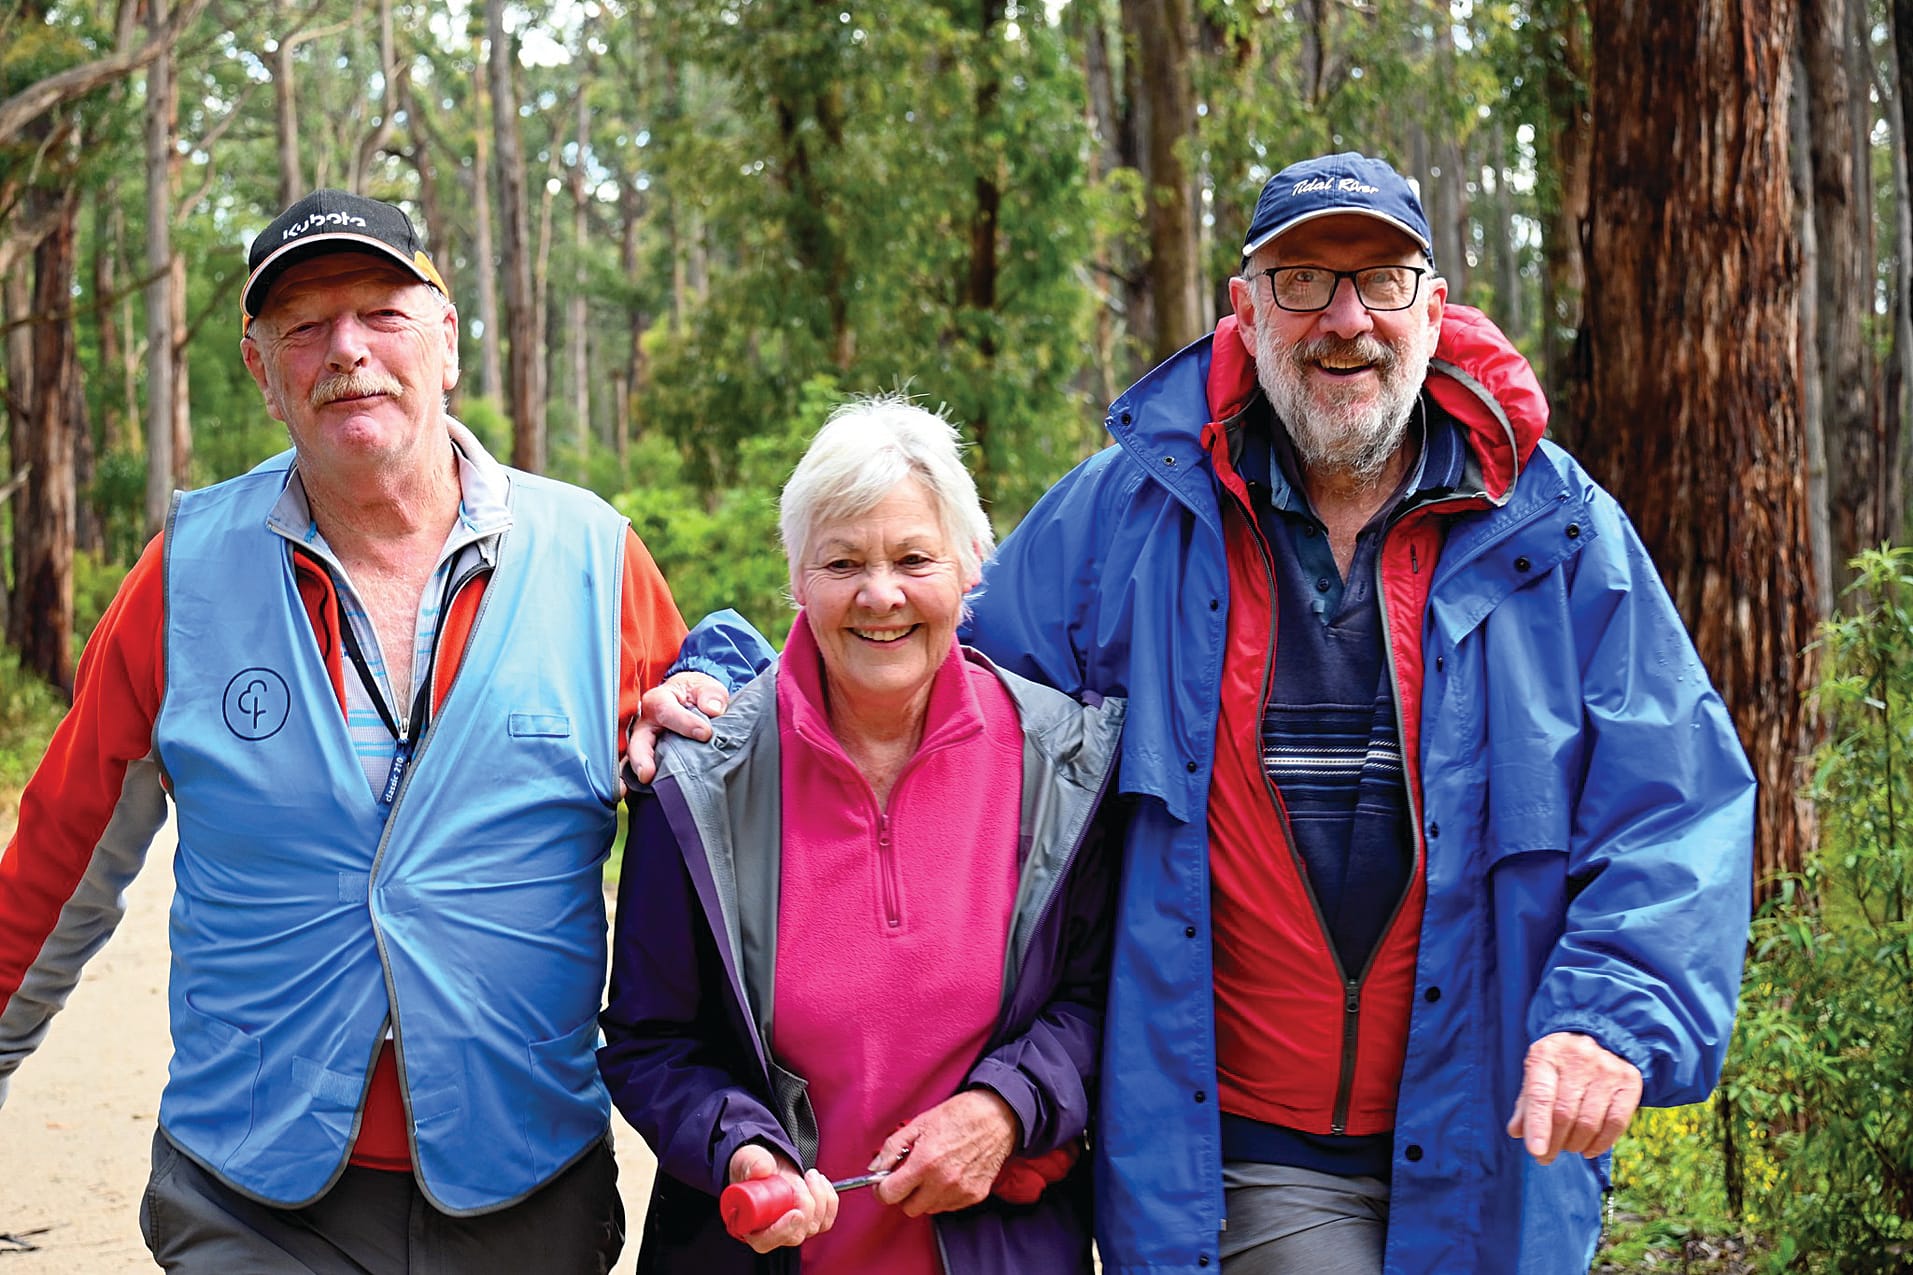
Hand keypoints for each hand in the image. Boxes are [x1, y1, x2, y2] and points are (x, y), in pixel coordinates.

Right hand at [626, 671, 730, 785]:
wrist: (688, 700)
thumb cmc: (695, 694)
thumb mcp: (706, 687)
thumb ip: (711, 695)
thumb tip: (713, 709)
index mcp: (659, 700)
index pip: (667, 712)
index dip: (685, 723)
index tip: (705, 733)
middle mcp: (646, 722)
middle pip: (639, 740)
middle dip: (641, 757)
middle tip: (648, 773)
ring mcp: (644, 741)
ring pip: (635, 758)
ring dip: (638, 772)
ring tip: (643, 785)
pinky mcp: (649, 756)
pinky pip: (641, 770)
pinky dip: (640, 781)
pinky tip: (644, 792)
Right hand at [726, 1144, 837, 1252]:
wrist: (770, 1166)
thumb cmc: (753, 1169)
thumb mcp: (745, 1161)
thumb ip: (751, 1163)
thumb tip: (762, 1169)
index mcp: (751, 1227)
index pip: (766, 1241)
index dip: (782, 1230)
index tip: (795, 1213)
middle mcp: (773, 1234)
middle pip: (796, 1235)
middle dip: (805, 1207)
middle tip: (799, 1181)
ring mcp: (794, 1230)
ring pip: (815, 1226)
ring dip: (818, 1197)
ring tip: (809, 1174)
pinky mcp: (811, 1223)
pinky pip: (827, 1218)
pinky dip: (829, 1198)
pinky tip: (819, 1181)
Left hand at [870, 1089, 1019, 1216]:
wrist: (997, 1117)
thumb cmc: (957, 1115)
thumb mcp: (918, 1124)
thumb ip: (892, 1148)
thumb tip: (874, 1169)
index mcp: (925, 1162)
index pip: (890, 1195)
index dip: (882, 1189)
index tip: (885, 1182)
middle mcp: (942, 1182)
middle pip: (908, 1208)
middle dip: (904, 1194)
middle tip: (909, 1176)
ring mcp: (960, 1191)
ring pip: (929, 1209)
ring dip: (925, 1196)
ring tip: (933, 1171)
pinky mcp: (974, 1196)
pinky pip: (949, 1206)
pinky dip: (944, 1195)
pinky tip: (949, 1174)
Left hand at [1505, 1031, 1642, 1164]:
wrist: (1599, 1037)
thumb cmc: (1559, 1064)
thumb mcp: (1537, 1074)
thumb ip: (1526, 1103)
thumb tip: (1517, 1132)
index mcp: (1546, 1054)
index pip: (1541, 1096)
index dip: (1538, 1126)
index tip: (1536, 1152)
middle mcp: (1578, 1058)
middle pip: (1565, 1113)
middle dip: (1554, 1143)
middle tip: (1546, 1157)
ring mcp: (1607, 1068)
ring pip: (1590, 1122)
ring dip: (1575, 1145)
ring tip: (1567, 1147)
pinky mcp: (1630, 1081)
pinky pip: (1616, 1123)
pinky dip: (1601, 1144)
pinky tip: (1588, 1149)